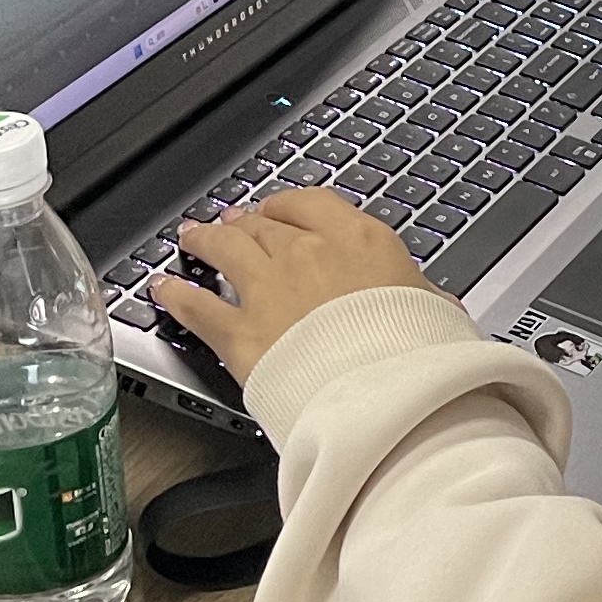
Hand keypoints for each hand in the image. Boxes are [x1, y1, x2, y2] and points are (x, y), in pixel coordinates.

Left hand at [149, 189, 434, 377]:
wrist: (386, 398)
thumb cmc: (419, 358)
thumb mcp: (439, 313)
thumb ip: (423, 297)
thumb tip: (433, 302)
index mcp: (359, 240)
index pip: (311, 203)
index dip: (288, 205)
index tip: (280, 209)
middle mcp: (307, 254)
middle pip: (263, 226)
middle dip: (245, 222)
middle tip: (235, 222)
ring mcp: (268, 291)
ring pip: (225, 250)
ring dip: (206, 241)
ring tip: (193, 238)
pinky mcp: (240, 335)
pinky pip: (196, 307)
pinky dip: (176, 295)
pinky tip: (162, 289)